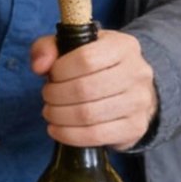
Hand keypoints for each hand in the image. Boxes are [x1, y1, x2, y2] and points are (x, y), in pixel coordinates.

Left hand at [31, 29, 157, 149]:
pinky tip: (57, 129)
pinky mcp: (135, 127)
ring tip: (51, 112)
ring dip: (60, 116)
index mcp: (123, 46)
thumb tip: (40, 66)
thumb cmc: (95, 67)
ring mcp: (140, 101)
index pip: (86, 58)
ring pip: (89, 114)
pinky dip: (69, 135)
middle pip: (85, 89)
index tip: (51, 76)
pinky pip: (96, 135)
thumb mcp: (71, 47)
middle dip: (56, 95)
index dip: (60, 71)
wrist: (130, 91)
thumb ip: (48, 47)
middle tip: (47, 97)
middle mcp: (138, 72)